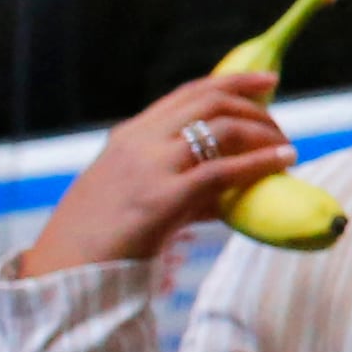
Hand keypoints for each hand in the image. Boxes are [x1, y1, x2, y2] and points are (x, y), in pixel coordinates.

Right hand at [14, 77, 291, 276]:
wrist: (65, 272)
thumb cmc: (101, 241)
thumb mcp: (134, 197)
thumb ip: (178, 186)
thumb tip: (227, 193)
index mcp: (129, 136)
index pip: (188, 94)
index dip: (232, 81)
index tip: (267, 79)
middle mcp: (139, 142)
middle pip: (210, 101)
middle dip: (254, 105)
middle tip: (280, 125)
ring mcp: (149, 167)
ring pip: (222, 128)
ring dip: (263, 133)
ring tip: (286, 149)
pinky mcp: (161, 198)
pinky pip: (223, 171)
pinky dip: (261, 162)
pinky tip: (284, 162)